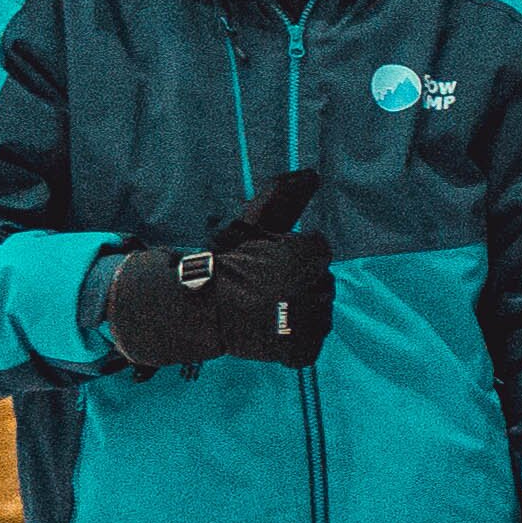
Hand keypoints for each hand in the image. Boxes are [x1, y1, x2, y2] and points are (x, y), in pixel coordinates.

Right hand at [95, 167, 330, 374]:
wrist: (200, 308)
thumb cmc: (227, 263)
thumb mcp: (253, 226)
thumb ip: (283, 198)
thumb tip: (312, 173)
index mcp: (312, 254)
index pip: (319, 251)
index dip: (293, 256)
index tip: (270, 263)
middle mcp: (319, 286)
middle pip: (321, 282)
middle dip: (299, 282)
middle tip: (267, 288)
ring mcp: (313, 321)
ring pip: (318, 313)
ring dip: (299, 311)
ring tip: (267, 309)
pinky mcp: (303, 349)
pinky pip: (309, 345)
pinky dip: (294, 342)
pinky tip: (272, 331)